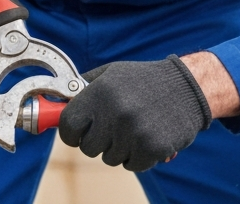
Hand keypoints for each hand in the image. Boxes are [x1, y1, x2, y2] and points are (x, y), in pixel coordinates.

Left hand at [59, 56, 212, 171]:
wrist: (189, 87)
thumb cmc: (146, 81)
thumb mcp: (112, 74)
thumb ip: (82, 89)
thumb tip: (50, 104)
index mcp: (100, 92)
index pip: (67, 127)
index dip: (73, 131)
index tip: (81, 130)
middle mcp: (115, 112)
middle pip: (88, 148)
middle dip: (99, 140)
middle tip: (117, 125)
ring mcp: (134, 132)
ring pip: (110, 158)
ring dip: (121, 148)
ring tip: (137, 126)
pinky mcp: (152, 148)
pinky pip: (132, 165)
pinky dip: (139, 156)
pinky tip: (149, 136)